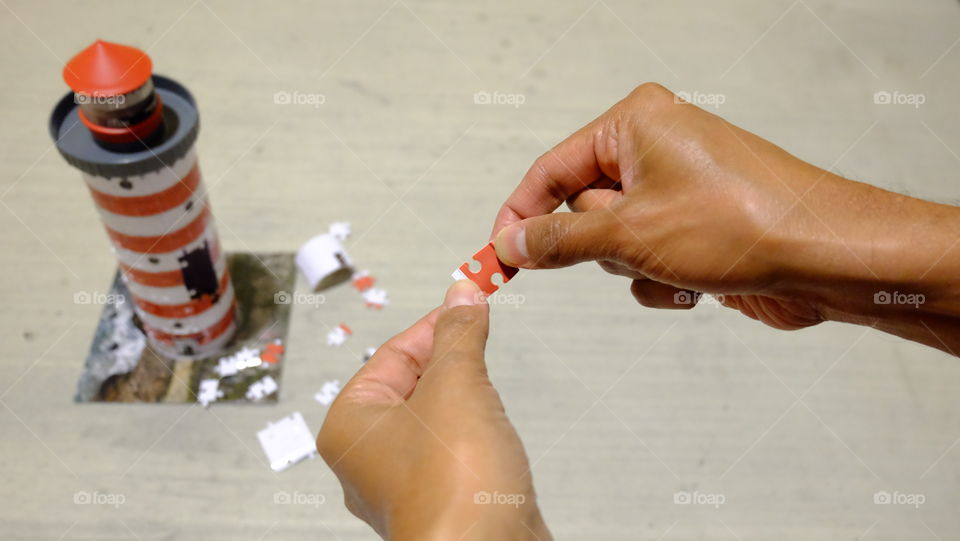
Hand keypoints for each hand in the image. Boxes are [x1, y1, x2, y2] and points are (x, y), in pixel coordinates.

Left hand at [316, 280, 550, 539]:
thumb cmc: (453, 487)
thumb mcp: (456, 384)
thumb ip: (458, 334)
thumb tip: (462, 296)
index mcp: (349, 426)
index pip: (390, 354)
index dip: (434, 324)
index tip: (468, 300)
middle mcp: (367, 460)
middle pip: (411, 385)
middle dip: (451, 363)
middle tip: (480, 337)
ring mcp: (403, 485)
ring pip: (433, 420)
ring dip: (464, 401)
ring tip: (486, 398)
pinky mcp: (440, 502)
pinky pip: (453, 452)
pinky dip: (474, 435)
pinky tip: (492, 436)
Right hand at [491, 83, 959, 352]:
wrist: (824, 256)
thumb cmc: (742, 221)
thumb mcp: (629, 232)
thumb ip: (560, 238)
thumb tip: (512, 244)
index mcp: (635, 124)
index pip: (551, 170)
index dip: (520, 215)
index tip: (497, 255)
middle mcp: (654, 147)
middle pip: (582, 208)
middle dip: (601, 245)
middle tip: (630, 252)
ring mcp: (677, 186)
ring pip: (614, 240)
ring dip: (634, 267)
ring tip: (675, 263)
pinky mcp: (694, 224)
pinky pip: (647, 257)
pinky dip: (661, 278)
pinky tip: (695, 282)